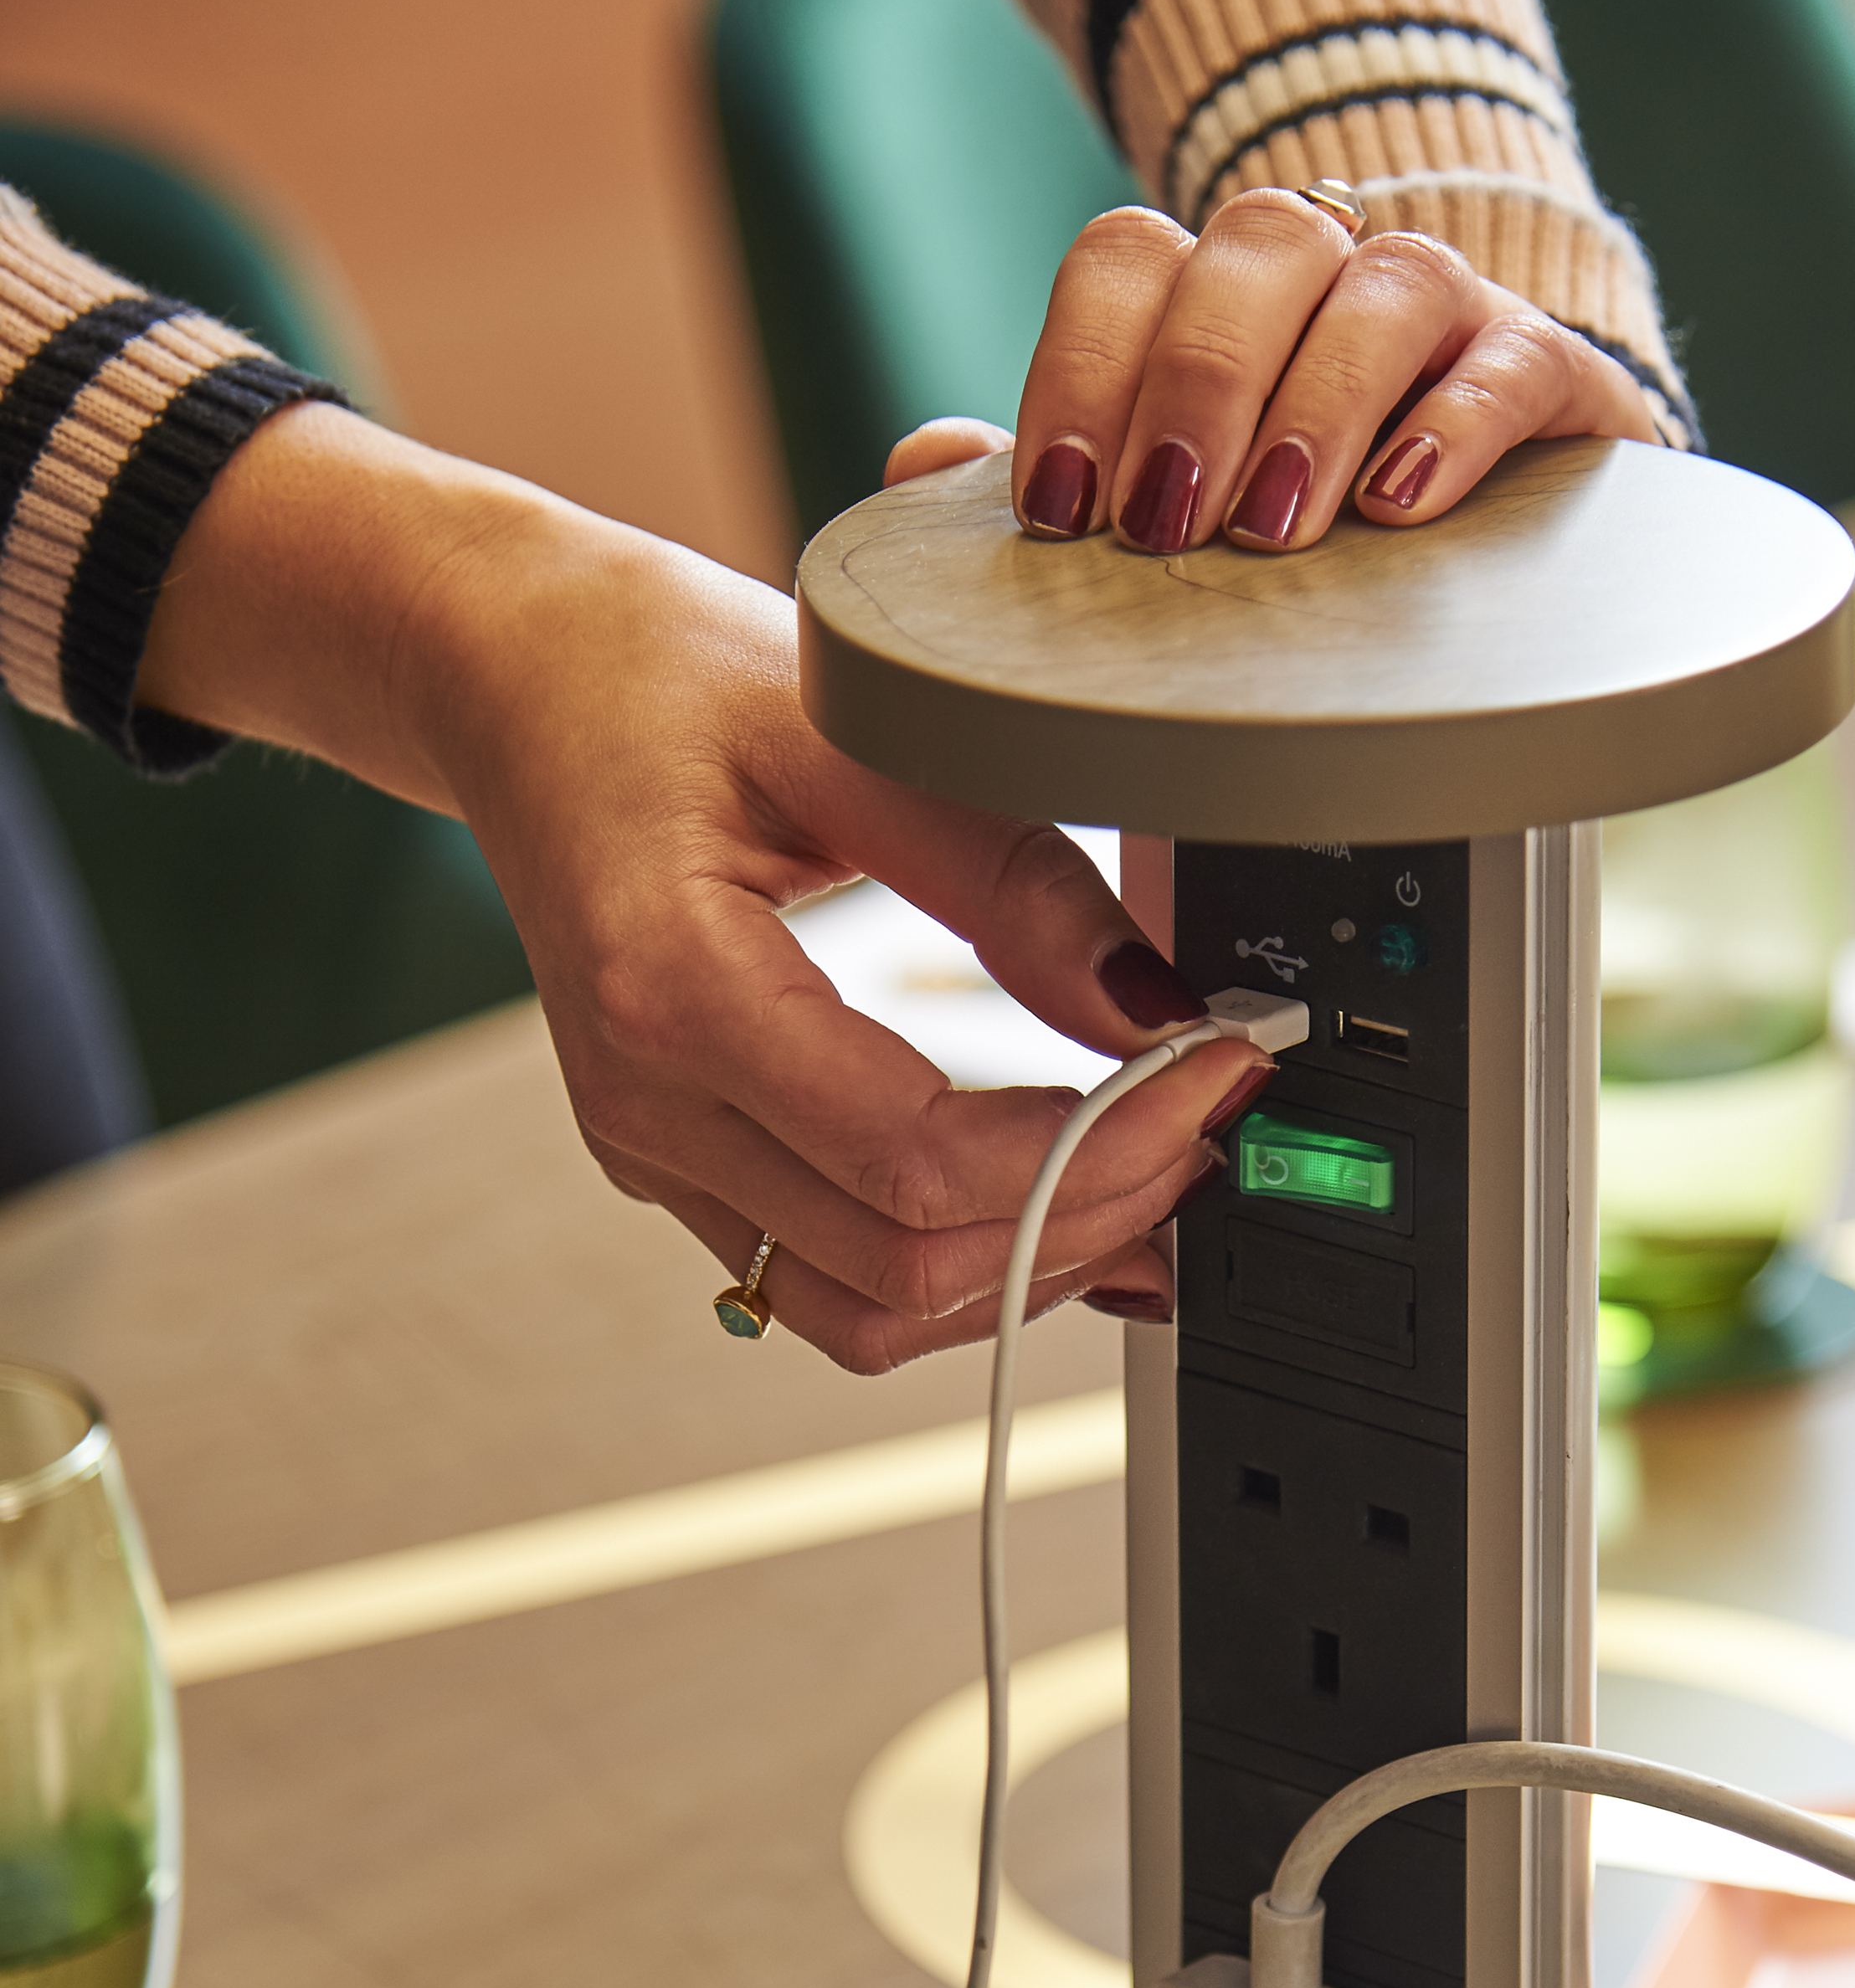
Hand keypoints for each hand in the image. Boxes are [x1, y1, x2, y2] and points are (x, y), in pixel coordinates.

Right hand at [138, 407, 1255, 1369]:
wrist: (512, 678)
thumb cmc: (644, 674)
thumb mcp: (851, 727)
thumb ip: (1011, 879)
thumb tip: (1156, 1008)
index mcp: (672, 995)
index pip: (919, 1165)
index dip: (1096, 1149)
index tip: (1209, 1074)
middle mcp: (648, 1106)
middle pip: (909, 1265)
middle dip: (1090, 1212)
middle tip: (1207, 1121)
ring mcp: (655, 1152)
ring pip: (872, 1313)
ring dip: (1027, 1266)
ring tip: (1148, 1169)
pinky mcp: (680, 1162)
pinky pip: (832, 1279)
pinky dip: (957, 1261)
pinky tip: (1050, 1197)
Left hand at [1003, 190, 1659, 554]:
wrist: (1487, 556)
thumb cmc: (1292, 533)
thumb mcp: (1169, 509)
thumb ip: (1057, 478)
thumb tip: (919, 457)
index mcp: (1216, 294)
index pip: (1129, 262)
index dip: (1083, 371)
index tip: (1061, 509)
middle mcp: (1331, 274)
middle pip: (1254, 247)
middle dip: (1194, 388)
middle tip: (1166, 526)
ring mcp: (1453, 314)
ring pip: (1383, 286)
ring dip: (1314, 406)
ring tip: (1274, 529)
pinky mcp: (1556, 379)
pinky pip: (1515, 362)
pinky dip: (1458, 424)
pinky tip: (1401, 504)